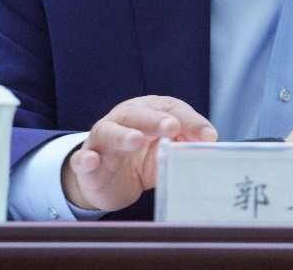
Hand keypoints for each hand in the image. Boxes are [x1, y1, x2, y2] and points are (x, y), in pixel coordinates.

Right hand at [62, 95, 216, 211]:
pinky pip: (82, 158)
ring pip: (109, 132)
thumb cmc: (140, 160)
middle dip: (156, 120)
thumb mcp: (164, 152)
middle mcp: (122, 121)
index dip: (190, 121)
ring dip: (123, 135)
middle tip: (172, 127)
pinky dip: (85, 158)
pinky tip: (91, 160)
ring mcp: (101, 141)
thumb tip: (210, 142)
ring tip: (136, 141)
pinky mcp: (86, 162)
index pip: (169, 108)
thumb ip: (184, 145)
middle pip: (138, 114)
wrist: (106, 183)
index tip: (209, 136)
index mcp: (146, 112)